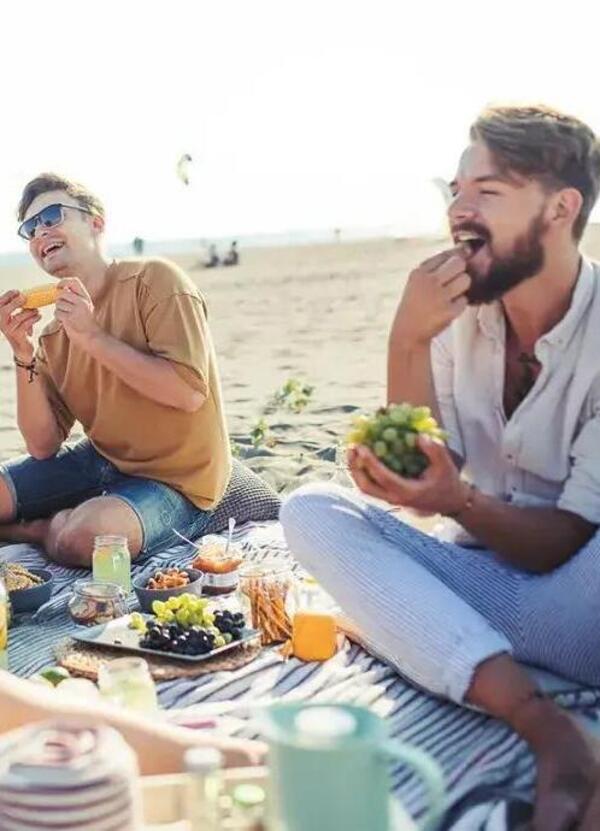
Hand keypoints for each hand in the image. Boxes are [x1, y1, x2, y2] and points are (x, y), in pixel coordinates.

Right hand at [0, 290, 40, 361]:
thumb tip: (28, 294)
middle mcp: (1, 322)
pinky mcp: (17, 335)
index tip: (18, 291)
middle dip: (15, 302)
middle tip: (25, 298)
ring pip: (17, 318)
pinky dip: (33, 319)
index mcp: (0, 315)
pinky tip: (39, 316)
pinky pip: (25, 325)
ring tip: (37, 310)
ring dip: (29, 312)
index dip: (7, 296)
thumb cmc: (21, 327)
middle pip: (4, 311)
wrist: (22, 347)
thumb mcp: (17, 315)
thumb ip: (19, 306)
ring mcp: (8, 330)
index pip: (0, 303)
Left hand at [55, 278, 101, 346]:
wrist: (92, 336)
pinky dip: (58, 317)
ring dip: (59, 310)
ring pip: (58, 303)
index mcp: (86, 297)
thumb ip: (75, 297)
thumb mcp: (85, 306)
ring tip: (67, 316)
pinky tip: (65, 321)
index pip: (73, 281)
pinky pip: (57, 313)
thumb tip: (60, 288)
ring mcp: (76, 310)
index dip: (63, 282)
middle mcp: (82, 302)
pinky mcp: (69, 318)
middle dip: (59, 300)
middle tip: (63, 307)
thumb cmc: (86, 322)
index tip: (59, 287)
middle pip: (62, 293)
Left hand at [348, 436, 468, 514]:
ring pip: (365, 488)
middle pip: (366, 487)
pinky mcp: (389, 496)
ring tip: (352, 452)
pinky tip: (362, 458)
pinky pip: (371, 486)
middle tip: (351, 448)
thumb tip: (419, 437)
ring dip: (356, 471)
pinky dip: (363, 473)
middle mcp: (395, 498)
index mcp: (407, 492)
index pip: (383, 477)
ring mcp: (390, 499)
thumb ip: (435, 450)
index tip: (361, 447)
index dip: (370, 462)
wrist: (450, 502)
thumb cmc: (447, 483)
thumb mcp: (446, 465)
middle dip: (355, 468)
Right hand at [390, 246, 470, 345]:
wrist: (407, 332)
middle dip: (460, 271)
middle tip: (453, 282)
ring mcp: (438, 297)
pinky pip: (464, 300)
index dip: (456, 257)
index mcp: (419, 272)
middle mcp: (428, 281)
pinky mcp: (448, 311)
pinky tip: (447, 309)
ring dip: (462, 287)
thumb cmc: (416, 304)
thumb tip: (466, 248)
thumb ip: (437, 266)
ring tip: (451, 295)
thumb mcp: (417, 282)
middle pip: (458, 263)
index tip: (457, 263)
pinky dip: (459, 305)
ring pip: (465, 279)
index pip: (446, 254)